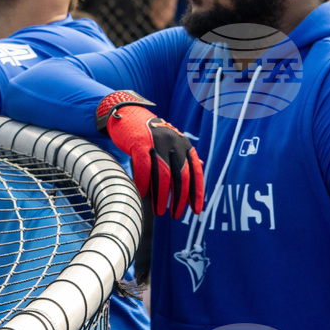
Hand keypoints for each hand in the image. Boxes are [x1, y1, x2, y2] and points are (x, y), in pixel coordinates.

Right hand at [97, 90, 203, 217]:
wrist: (128, 114)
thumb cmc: (151, 133)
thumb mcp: (171, 140)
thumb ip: (185, 153)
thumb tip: (201, 165)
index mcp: (184, 145)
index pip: (195, 172)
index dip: (197, 193)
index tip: (196, 210)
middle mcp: (174, 143)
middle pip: (180, 177)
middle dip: (179, 199)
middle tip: (175, 215)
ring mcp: (157, 143)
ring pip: (163, 177)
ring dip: (161, 197)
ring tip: (159, 211)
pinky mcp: (140, 144)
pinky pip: (143, 170)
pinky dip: (143, 184)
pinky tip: (142, 195)